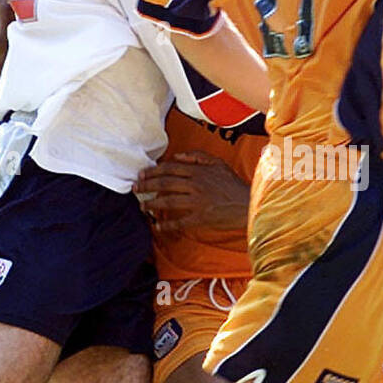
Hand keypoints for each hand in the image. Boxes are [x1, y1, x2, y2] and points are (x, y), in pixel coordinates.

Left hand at [134, 151, 249, 233]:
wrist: (248, 204)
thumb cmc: (233, 184)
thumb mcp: (218, 163)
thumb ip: (198, 157)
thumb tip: (177, 156)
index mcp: (198, 171)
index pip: (169, 168)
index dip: (152, 171)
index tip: (141, 174)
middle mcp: (195, 184)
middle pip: (164, 183)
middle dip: (146, 185)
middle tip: (135, 188)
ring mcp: (197, 201)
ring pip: (168, 201)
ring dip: (151, 204)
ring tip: (142, 206)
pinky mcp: (201, 217)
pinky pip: (179, 222)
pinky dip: (167, 225)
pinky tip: (158, 226)